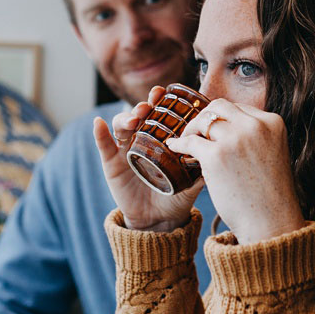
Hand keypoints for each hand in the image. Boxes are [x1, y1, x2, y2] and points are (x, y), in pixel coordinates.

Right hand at [92, 85, 203, 232]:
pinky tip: (98, 123)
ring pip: (121, 126)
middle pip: (139, 115)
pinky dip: (99, 132)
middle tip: (149, 105)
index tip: (164, 92)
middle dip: (143, 106)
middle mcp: (143, 139)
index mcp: (162, 138)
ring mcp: (125, 149)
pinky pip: (103, 145)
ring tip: (132, 120)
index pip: (159, 113)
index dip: (160, 100)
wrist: (158, 221)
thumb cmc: (176, 197)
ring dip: (125, 118)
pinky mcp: (111, 163)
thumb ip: (203, 168)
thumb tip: (216, 153)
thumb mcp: (192, 182)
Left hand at [167, 99, 304, 243]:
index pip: (240, 109)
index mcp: (273, 123)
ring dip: (191, 129)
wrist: (271, 223)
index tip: (214, 130)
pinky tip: (174, 147)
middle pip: (220, 106)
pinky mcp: (215, 156)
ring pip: (204, 121)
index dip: (224, 119)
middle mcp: (255, 126)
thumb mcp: (273, 155)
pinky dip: (179, 143)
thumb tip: (230, 131)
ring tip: (185, 141)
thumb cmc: (270, 196)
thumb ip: (256, 139)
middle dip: (205, 117)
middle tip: (196, 131)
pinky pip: (190, 141)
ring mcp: (235, 139)